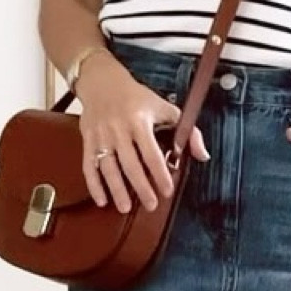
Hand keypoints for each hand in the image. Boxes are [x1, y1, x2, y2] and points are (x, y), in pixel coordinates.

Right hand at [76, 52, 208, 211]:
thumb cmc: (137, 98)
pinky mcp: (88, 140)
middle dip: (140, 187)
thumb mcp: (165, 107)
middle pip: (130, 164)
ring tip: (125, 208)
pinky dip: (94, 185)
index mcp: (139, 121)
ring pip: (108, 168)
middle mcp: (119, 129)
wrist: (102, 82)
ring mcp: (101, 136)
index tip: (167, 190)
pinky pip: (88, 166)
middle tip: (150, 205)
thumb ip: (187, 131)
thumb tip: (202, 155)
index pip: (151, 153)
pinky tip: (101, 200)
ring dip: (117, 190)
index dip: (160, 174)